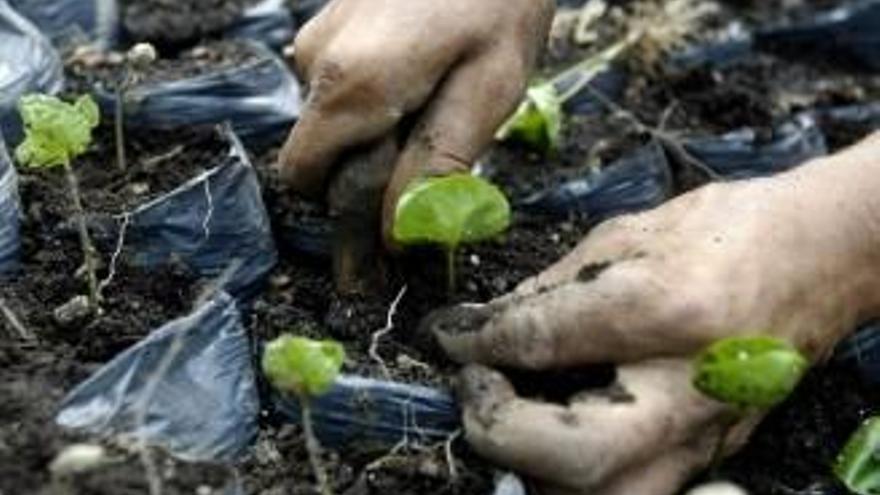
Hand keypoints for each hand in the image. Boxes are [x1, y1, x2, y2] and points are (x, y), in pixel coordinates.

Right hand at [278, 0, 554, 241]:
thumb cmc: (498, 5)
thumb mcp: (489, 90)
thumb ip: (438, 163)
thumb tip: (396, 235)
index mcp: (351, 85)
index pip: (308, 180)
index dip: (344, 212)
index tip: (388, 230)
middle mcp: (316, 62)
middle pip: (314, 155)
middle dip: (360, 173)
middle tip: (425, 159)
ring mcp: (316, 37)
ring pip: (328, 124)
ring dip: (371, 134)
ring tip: (431, 103)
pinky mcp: (328, 25)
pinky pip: (338, 89)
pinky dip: (371, 102)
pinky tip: (416, 76)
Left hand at [425, 134, 879, 494]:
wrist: (821, 257)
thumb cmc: (726, 229)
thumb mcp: (626, 235)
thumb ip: (551, 289)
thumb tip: (490, 326)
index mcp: (658, 309)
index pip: (538, 341)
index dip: (474, 342)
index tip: (446, 339)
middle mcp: (683, 386)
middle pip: (572, 457)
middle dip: (500, 429)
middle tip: (477, 388)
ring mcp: (704, 432)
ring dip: (535, 468)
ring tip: (512, 416)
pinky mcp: (713, 452)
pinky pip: (632, 489)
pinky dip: (577, 476)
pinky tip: (554, 434)